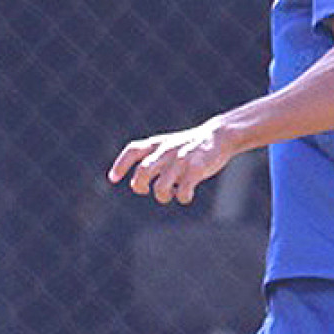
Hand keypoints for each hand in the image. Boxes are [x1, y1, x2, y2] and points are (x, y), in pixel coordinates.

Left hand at [111, 122, 236, 204]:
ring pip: (161, 187)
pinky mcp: (196, 170)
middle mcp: (166, 152)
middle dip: (139, 186)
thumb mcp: (167, 145)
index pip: (133, 151)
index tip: (113, 179)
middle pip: (143, 172)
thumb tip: (134, 184)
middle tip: (144, 190)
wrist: (220, 135)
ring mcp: (181, 161)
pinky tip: (186, 195)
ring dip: (162, 196)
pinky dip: (182, 198)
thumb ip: (151, 160)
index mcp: (157, 144)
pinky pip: (183, 192)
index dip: (120, 165)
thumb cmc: (191, 145)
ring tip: (171, 193)